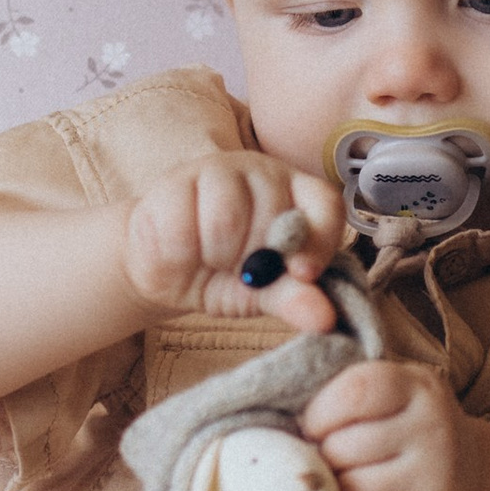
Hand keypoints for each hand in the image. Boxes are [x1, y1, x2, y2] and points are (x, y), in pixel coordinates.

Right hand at [121, 155, 344, 335]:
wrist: (164, 273)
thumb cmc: (224, 275)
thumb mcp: (263, 293)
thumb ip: (294, 298)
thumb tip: (324, 320)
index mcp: (296, 193)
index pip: (325, 202)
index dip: (319, 237)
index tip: (302, 273)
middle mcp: (261, 173)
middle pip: (272, 214)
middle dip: (255, 258)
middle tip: (239, 269)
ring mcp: (216, 170)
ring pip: (226, 220)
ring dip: (217, 257)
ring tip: (210, 260)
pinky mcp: (175, 182)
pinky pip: (184, 227)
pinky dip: (183, 255)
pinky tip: (181, 253)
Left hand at [299, 357, 485, 490]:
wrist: (465, 473)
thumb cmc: (401, 426)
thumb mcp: (387, 392)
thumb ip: (340, 392)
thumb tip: (277, 417)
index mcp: (418, 386)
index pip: (355, 392)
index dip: (320, 413)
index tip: (316, 425)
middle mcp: (436, 428)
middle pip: (343, 448)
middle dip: (326, 456)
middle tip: (338, 459)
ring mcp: (438, 477)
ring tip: (351, 481)